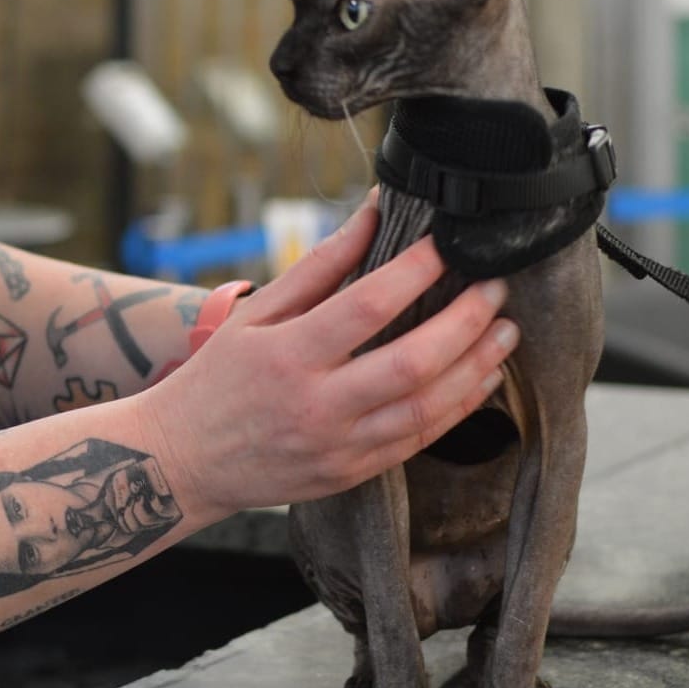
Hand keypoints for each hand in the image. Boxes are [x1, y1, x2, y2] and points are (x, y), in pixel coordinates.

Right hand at [134, 195, 514, 517]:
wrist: (183, 461)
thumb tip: (373, 214)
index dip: (415, 270)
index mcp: (287, 355)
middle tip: (495, 289)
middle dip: (465, 322)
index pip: (366, 306)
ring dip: (475, 367)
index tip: (447, 243)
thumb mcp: (256, 314)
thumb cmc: (218, 377)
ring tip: (505, 332)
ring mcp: (338, 446)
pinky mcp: (351, 473)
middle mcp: (317, 405)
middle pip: (411, 362)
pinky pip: (418, 441)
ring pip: (427, 409)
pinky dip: (457, 408)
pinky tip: (480, 378)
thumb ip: (320, 266)